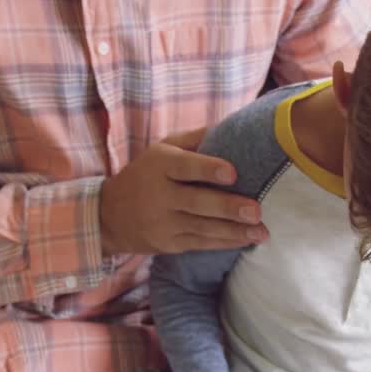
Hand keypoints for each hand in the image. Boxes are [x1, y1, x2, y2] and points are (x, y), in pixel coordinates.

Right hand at [100, 127, 268, 255]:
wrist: (109, 216)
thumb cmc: (146, 175)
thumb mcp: (161, 150)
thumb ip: (194, 139)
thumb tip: (231, 127)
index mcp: (159, 165)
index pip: (185, 167)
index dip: (208, 170)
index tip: (233, 173)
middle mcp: (160, 196)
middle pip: (197, 203)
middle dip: (228, 208)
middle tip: (256, 210)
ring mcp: (163, 223)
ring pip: (203, 228)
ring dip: (234, 231)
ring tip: (261, 231)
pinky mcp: (169, 244)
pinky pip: (201, 244)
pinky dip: (225, 242)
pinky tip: (246, 240)